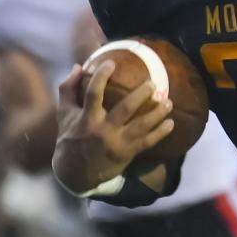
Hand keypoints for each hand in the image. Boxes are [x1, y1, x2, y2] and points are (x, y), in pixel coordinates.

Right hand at [51, 62, 173, 193]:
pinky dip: (160, 133)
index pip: (93, 94)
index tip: (111, 63)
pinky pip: (147, 143)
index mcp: (87, 118)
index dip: (101, 77)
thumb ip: (68, 90)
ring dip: (156, 114)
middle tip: (153, 84)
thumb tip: (78, 67)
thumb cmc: (71, 137)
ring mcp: (116, 142)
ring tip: (169, 102)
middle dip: (140, 96)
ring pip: (140, 126)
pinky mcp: (126, 153)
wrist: (75, 173)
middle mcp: (102, 130)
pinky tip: (171, 124)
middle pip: (124, 109)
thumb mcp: (65, 115)